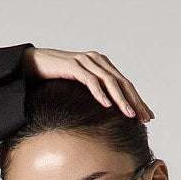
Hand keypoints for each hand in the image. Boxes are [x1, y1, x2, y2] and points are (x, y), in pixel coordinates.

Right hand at [21, 47, 153, 121]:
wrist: (33, 65)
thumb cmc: (55, 79)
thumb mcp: (79, 88)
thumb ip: (94, 95)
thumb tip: (107, 116)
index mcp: (102, 65)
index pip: (125, 84)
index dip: (138, 100)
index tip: (148, 117)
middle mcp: (97, 61)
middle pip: (122, 83)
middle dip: (135, 102)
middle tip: (145, 119)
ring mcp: (86, 62)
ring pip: (109, 82)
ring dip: (121, 100)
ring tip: (130, 115)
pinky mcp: (73, 66)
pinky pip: (90, 80)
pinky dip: (100, 93)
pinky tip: (107, 106)